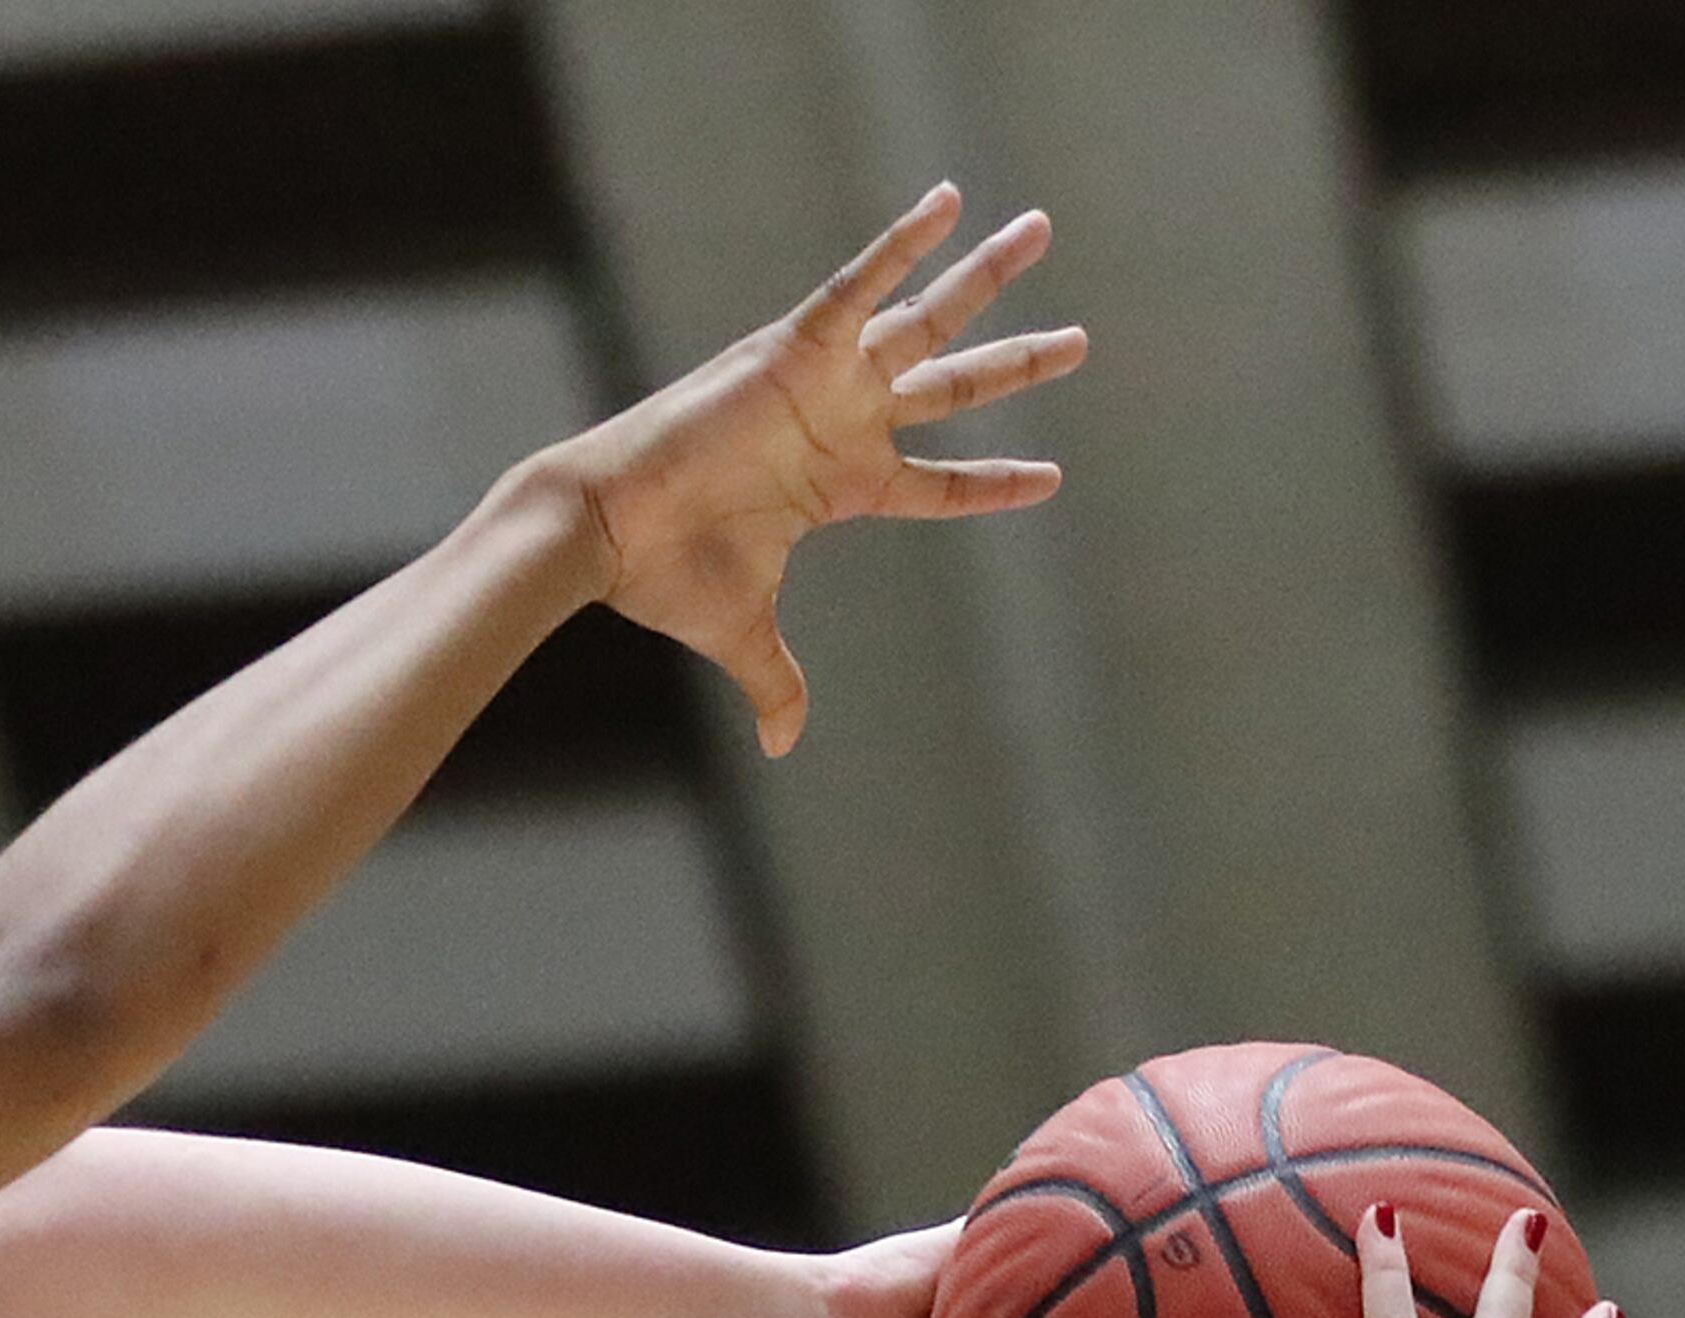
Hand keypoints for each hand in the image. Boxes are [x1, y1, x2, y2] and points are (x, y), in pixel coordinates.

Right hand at [560, 185, 1085, 756]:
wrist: (603, 530)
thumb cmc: (665, 576)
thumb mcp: (741, 633)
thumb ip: (775, 683)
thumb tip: (782, 747)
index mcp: (841, 486)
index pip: (937, 483)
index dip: (992, 483)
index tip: (1048, 479)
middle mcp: (843, 424)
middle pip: (953, 386)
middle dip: (1017, 363)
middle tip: (1081, 344)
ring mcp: (823, 383)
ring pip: (925, 321)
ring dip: (983, 279)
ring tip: (1040, 230)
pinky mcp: (789, 350)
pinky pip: (856, 286)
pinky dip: (900, 245)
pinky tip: (948, 202)